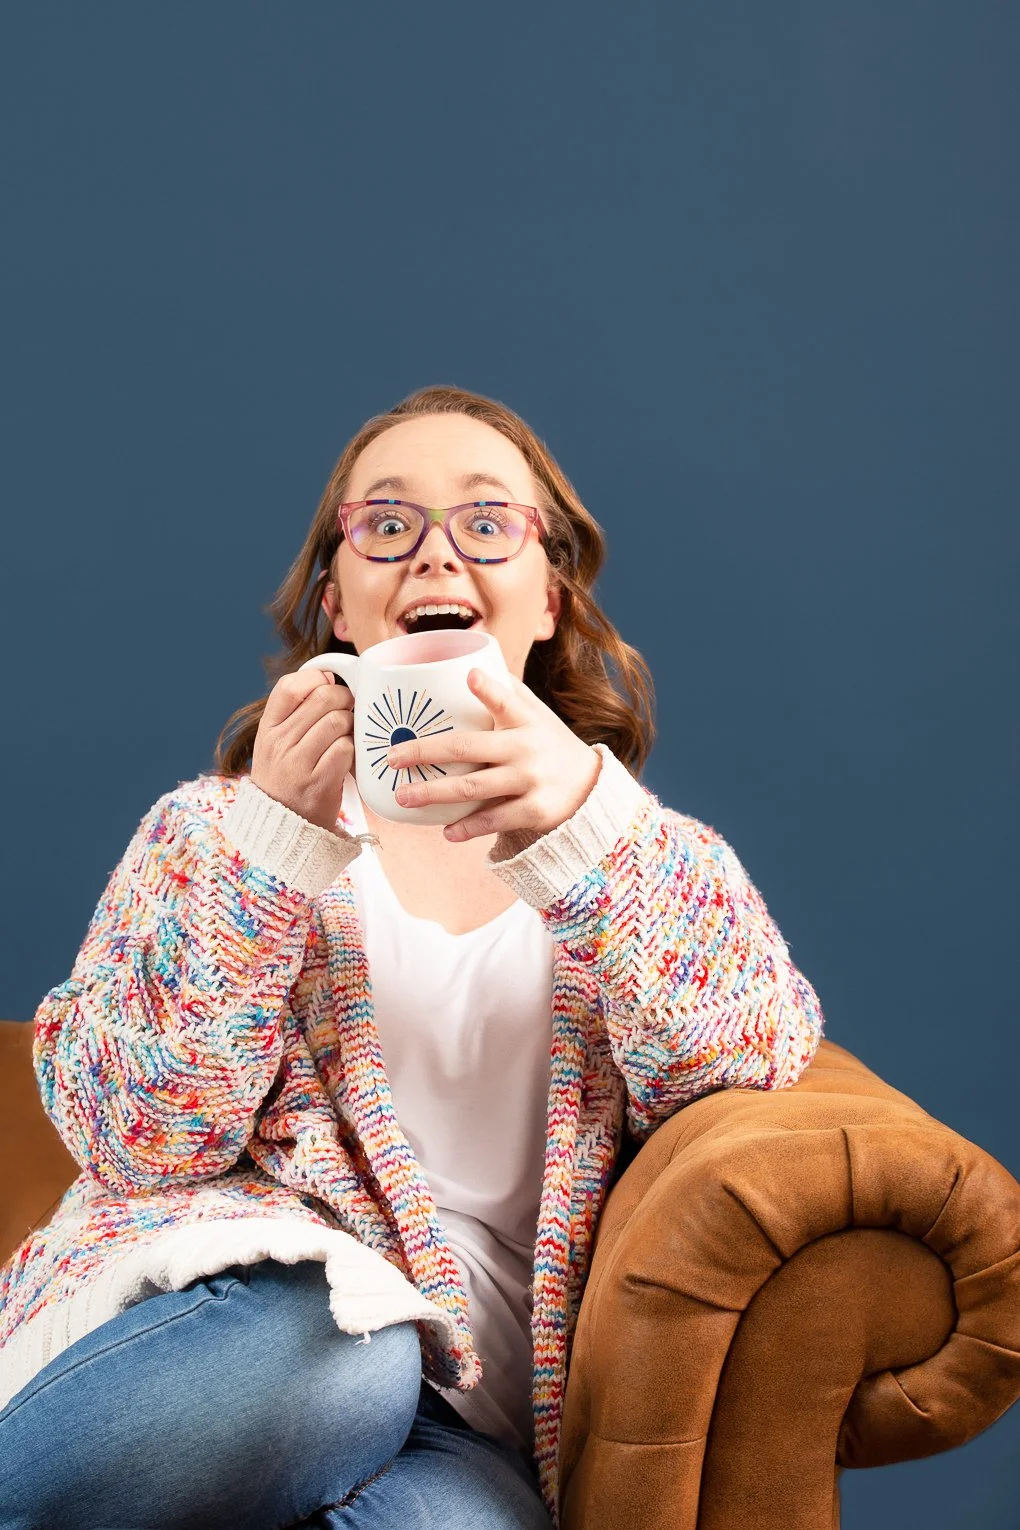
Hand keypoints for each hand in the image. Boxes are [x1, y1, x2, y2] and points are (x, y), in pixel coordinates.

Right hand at [250, 669, 354, 832]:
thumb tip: (328, 678)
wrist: (281, 826)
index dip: (315, 679)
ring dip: (351, 725)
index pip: (289, 686)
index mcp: (267, 729)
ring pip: (337, 721)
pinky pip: (346, 749)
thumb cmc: (287, 778)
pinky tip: (348, 756)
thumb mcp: (276, 744)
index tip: (328, 685)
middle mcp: (278, 744)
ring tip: (348, 734)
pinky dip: (353, 749)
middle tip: (349, 708)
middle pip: (322, 699)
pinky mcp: (318, 783)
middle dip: (344, 699)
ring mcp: (297, 764)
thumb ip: (295, 714)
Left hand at [385, 668, 601, 841]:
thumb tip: (468, 664)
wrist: (591, 787)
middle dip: (426, 752)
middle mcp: (526, 748)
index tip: (471, 678)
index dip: (488, 689)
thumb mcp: (537, 714)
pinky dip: (468, 827)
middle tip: (393, 758)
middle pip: (468, 748)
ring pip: (473, 788)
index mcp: (525, 719)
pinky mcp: (534, 811)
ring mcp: (529, 781)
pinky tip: (446, 831)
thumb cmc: (549, 743)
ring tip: (404, 797)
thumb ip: (507, 693)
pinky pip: (493, 820)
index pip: (506, 700)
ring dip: (434, 794)